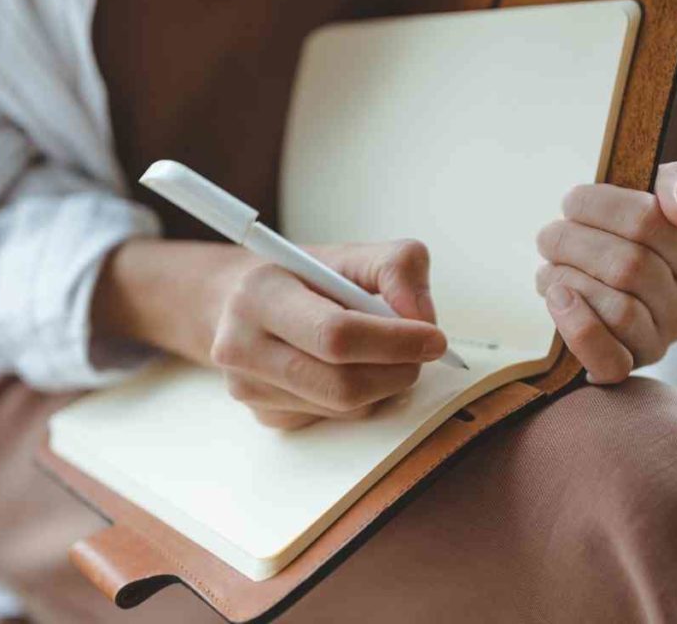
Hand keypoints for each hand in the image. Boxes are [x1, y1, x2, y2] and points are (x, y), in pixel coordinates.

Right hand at [209, 240, 446, 428]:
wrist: (245, 303)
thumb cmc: (303, 279)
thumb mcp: (350, 255)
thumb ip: (397, 267)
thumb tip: (421, 316)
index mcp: (260, 295)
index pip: (335, 334)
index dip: (394, 342)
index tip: (434, 338)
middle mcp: (242, 346)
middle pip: (341, 386)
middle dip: (397, 372)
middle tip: (422, 353)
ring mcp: (249, 389)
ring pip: (344, 409)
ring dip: (383, 386)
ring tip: (383, 353)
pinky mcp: (265, 418)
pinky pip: (334, 421)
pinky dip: (360, 399)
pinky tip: (349, 369)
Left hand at [535, 160, 676, 383]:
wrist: (593, 280)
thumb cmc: (626, 230)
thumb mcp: (659, 193)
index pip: (650, 221)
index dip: (599, 205)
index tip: (572, 202)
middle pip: (628, 266)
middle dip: (574, 242)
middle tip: (550, 236)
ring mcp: (657, 343)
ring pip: (618, 310)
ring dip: (567, 279)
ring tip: (550, 267)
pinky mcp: (625, 367)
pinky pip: (610, 362)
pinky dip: (579, 330)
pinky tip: (556, 299)